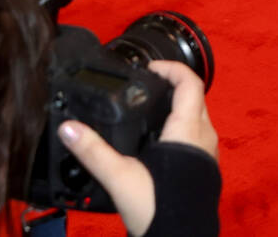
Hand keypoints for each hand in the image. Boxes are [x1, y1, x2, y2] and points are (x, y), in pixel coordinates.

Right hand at [57, 61, 217, 236]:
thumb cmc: (158, 210)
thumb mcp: (119, 177)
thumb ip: (93, 151)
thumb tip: (69, 128)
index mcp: (187, 129)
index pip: (189, 82)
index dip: (171, 68)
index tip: (150, 67)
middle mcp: (204, 136)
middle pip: (194, 96)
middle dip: (172, 85)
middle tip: (146, 85)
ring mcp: (208, 151)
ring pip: (197, 116)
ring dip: (177, 106)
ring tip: (149, 109)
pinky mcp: (205, 166)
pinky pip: (197, 134)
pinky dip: (180, 126)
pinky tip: (157, 140)